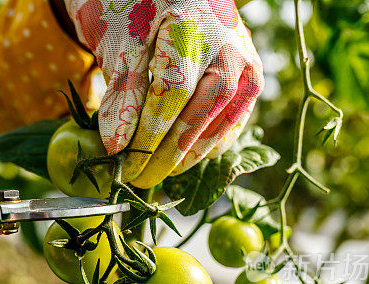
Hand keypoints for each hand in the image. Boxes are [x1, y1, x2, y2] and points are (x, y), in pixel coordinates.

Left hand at [64, 0, 263, 186]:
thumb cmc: (137, 4)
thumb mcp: (119, 38)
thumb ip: (123, 90)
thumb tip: (117, 146)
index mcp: (192, 31)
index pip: (170, 97)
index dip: (147, 137)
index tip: (125, 165)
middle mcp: (228, 48)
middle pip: (200, 115)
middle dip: (168, 155)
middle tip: (140, 180)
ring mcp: (246, 62)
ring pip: (221, 122)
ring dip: (191, 154)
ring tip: (161, 173)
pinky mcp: (251, 74)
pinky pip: (235, 117)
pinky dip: (212, 141)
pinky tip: (190, 157)